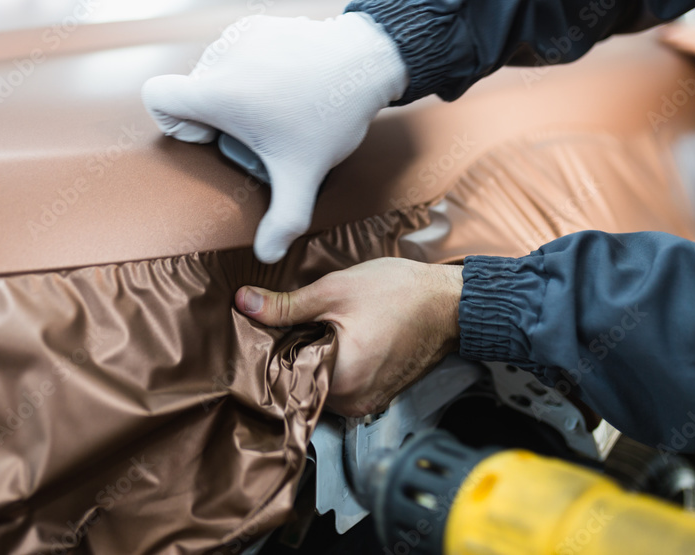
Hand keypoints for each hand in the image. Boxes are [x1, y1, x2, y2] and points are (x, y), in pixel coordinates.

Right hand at [141, 12, 408, 263]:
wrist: (366, 60)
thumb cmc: (329, 115)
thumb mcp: (305, 174)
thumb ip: (284, 219)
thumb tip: (266, 256)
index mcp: (217, 92)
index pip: (157, 97)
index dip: (176, 123)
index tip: (216, 135)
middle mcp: (220, 57)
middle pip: (193, 92)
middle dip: (218, 116)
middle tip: (263, 131)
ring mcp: (240, 36)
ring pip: (216, 71)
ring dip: (236, 92)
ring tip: (277, 108)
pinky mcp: (259, 24)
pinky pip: (239, 51)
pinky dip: (253, 69)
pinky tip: (287, 85)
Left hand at [234, 258, 463, 415]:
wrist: (449, 302)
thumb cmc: (401, 294)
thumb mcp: (335, 291)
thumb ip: (285, 305)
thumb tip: (245, 303)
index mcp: (340, 379)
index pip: (281, 378)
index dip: (266, 352)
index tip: (259, 332)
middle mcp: (352, 403)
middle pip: (299, 385)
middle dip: (288, 356)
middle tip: (285, 325)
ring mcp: (366, 403)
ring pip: (319, 387)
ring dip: (311, 361)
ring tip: (315, 330)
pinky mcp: (376, 397)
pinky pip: (340, 387)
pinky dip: (332, 366)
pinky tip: (336, 340)